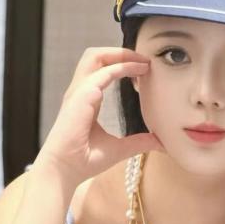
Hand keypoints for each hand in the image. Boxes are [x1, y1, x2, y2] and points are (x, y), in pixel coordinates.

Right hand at [32, 46, 164, 187]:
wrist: (64, 171)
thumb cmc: (84, 161)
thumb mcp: (119, 149)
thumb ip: (139, 142)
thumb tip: (160, 142)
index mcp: (86, 99)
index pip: (101, 70)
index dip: (122, 65)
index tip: (144, 69)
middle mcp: (80, 91)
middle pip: (95, 55)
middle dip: (120, 51)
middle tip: (144, 58)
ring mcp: (79, 92)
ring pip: (95, 55)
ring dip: (120, 53)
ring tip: (142, 60)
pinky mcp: (82, 96)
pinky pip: (104, 72)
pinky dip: (123, 66)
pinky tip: (139, 70)